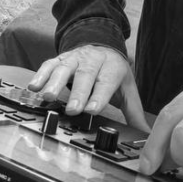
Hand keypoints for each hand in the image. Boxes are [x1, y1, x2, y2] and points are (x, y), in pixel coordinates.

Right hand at [27, 45, 148, 131]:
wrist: (101, 44)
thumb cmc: (113, 72)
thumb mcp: (128, 88)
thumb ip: (134, 113)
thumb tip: (149, 136)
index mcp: (112, 68)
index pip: (106, 82)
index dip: (99, 96)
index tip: (92, 110)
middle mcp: (93, 60)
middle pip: (84, 76)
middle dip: (77, 93)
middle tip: (73, 109)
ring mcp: (74, 58)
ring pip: (64, 69)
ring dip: (55, 83)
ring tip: (48, 97)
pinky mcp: (60, 58)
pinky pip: (48, 65)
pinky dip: (40, 75)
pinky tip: (33, 87)